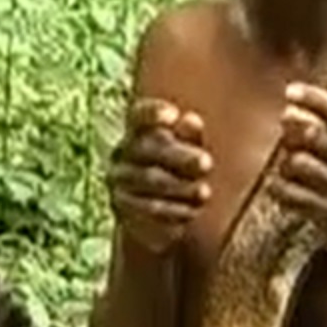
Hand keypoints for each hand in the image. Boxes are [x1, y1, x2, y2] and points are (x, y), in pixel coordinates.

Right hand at [107, 99, 211, 254]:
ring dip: (180, 186)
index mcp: (137, 129)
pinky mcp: (122, 208)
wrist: (153, 214)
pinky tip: (192, 211)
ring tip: (205, 192)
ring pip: (148, 180)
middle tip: (207, 163)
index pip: (139, 114)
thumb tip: (192, 120)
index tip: (174, 115)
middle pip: (147, 149)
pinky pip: (146, 208)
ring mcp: (118, 180)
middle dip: (180, 156)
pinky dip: (172, 210)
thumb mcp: (187, 150)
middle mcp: (121, 152)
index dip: (153, 112)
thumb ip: (190, 136)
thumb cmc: (176, 168)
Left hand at [270, 83, 326, 266]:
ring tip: (285, 173)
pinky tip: (278, 190)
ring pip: (298, 162)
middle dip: (292, 131)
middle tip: (284, 136)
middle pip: (315, 134)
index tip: (289, 91)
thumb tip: (287, 114)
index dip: (315, 98)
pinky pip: (291, 194)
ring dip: (283, 165)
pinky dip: (277, 189)